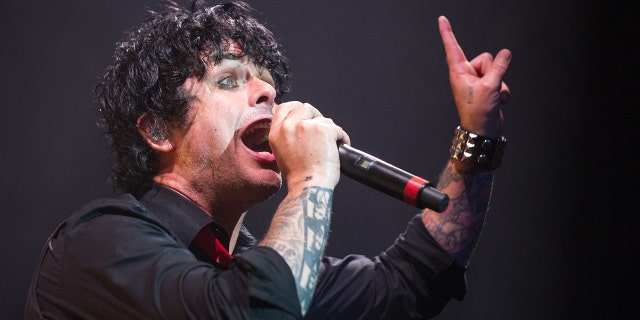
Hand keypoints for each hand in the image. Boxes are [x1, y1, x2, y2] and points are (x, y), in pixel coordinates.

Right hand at [269, 102, 349, 190]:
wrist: (309, 185)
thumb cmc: (299, 175)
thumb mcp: (281, 152)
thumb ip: (286, 136)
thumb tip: (298, 125)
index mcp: (277, 132)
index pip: (284, 107)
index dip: (296, 108)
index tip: (305, 113)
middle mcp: (289, 126)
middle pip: (306, 108)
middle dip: (316, 116)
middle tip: (322, 130)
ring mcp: (306, 126)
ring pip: (324, 119)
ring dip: (330, 130)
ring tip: (331, 144)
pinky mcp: (324, 130)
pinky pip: (337, 129)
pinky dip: (342, 138)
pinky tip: (341, 146)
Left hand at [439, 16, 511, 136]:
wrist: (484, 131)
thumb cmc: (478, 112)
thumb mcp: (489, 87)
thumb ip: (499, 67)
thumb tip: (505, 53)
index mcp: (458, 72)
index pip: (452, 47)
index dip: (447, 32)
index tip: (441, 19)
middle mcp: (466, 74)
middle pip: (486, 58)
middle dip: (492, 71)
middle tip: (486, 89)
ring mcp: (477, 81)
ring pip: (496, 69)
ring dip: (499, 83)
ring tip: (491, 97)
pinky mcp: (487, 87)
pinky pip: (501, 79)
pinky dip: (502, 91)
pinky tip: (497, 101)